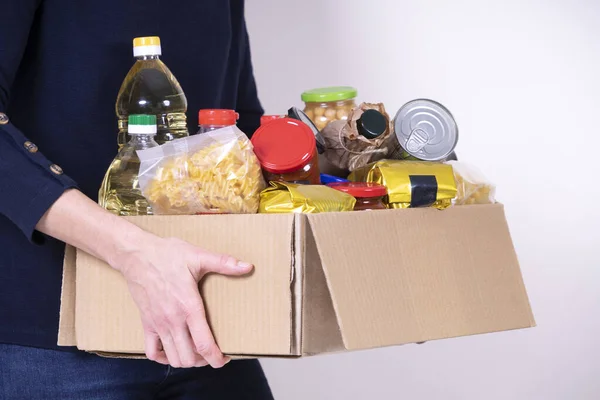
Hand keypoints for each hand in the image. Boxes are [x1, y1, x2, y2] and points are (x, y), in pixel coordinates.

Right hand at [35, 190, 252, 367]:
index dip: (215, 358)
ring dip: (186, 361)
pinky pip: (151, 351)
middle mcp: (172, 320)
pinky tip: (172, 350)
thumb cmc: (167, 254)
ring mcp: (157, 323)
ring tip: (196, 353)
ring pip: (172, 358)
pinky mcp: (146, 323)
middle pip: (188, 357)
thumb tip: (247, 266)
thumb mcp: (198, 256)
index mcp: (189, 306)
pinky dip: (163, 357)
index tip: (224, 360)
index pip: (203, 343)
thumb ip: (223, 263)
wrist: (136, 254)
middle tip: (213, 353)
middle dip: (203, 361)